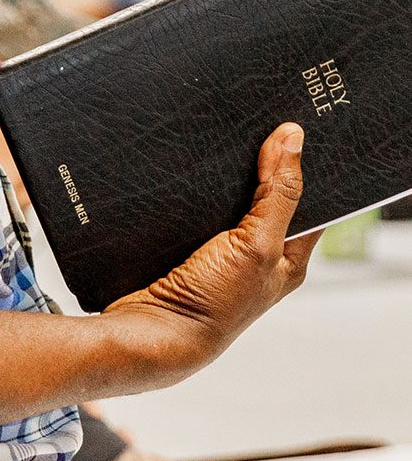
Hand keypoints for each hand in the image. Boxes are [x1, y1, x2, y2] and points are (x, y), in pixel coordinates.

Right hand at [105, 123, 320, 374]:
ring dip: (225, 176)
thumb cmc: (213, 304)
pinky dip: (195, 190)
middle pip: (268, 197)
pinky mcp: (187, 248)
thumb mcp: (257, 245)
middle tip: (254, 127)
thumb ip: (278, 194)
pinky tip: (188, 170)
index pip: (309, 203)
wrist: (150, 333)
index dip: (304, 168)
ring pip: (230, 201)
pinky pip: (197, 209)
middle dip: (262, 164)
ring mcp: (221, 252)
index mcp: (288, 259)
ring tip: (221, 141)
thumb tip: (292, 140)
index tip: (293, 130)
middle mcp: (257, 255)